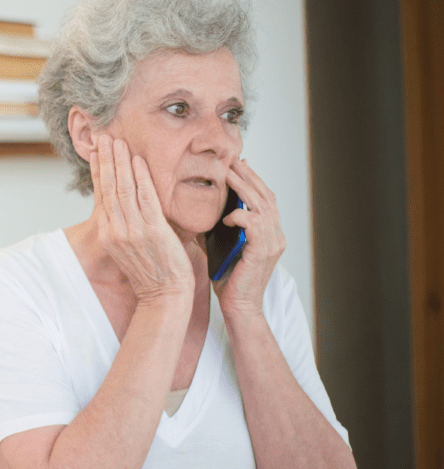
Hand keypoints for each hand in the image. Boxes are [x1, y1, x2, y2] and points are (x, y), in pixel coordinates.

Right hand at [91, 136, 193, 302]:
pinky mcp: (153, 231)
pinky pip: (145, 198)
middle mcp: (116, 230)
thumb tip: (126, 204)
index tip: (96, 151)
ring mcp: (134, 231)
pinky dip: (140, 178)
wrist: (164, 296)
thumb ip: (125, 225)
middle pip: (108, 187)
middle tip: (103, 136)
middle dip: (105, 159)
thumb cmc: (151, 273)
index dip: (98, 170)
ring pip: (123, 189)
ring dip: (120, 162)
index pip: (101, 195)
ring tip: (117, 141)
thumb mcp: (128, 248)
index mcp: (109, 234)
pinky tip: (137, 161)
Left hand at [213, 158, 285, 314]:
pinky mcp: (263, 252)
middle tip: (231, 161)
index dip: (252, 179)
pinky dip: (241, 217)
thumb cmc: (229, 280)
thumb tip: (192, 212)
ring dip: (244, 189)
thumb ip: (212, 229)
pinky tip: (227, 215)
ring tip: (228, 175)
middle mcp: (276, 235)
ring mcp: (272, 243)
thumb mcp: (219, 248)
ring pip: (262, 206)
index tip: (236, 163)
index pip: (264, 198)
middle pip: (266, 196)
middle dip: (248, 176)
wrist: (238, 307)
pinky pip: (255, 226)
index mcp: (269, 232)